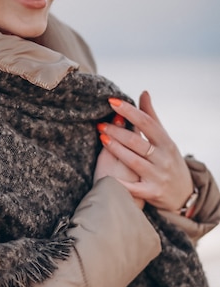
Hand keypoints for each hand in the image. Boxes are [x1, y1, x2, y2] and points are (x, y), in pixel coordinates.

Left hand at [96, 91, 192, 211]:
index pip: (147, 123)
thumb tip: (143, 92)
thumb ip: (151, 117)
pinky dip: (122, 182)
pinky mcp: (152, 192)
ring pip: (133, 161)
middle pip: (137, 142)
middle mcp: (163, 158)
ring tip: (102, 137)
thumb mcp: (164, 138)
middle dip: (117, 131)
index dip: (129, 111)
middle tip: (101, 124)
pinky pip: (134, 187)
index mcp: (166, 142)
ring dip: (116, 149)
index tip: (112, 102)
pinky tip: (107, 175)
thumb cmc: (168, 160)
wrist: (184, 194)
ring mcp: (158, 176)